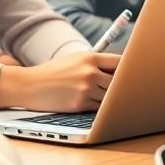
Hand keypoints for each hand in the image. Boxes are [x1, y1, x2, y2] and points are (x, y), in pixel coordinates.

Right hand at [0, 51, 120, 111]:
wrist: (30, 85)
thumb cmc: (54, 72)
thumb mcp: (74, 59)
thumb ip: (96, 62)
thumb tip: (122, 68)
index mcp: (90, 57)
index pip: (120, 62)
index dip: (129, 68)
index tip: (135, 73)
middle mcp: (90, 72)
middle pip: (119, 81)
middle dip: (120, 86)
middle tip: (127, 89)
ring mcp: (85, 89)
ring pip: (110, 96)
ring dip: (110, 98)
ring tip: (105, 97)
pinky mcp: (80, 104)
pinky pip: (99, 107)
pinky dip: (99, 107)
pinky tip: (92, 102)